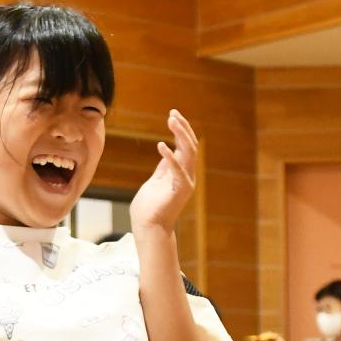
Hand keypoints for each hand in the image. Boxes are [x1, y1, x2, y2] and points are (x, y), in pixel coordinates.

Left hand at [129, 110, 198, 233]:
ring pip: (189, 153)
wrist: (149, 228)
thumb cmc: (149, 207)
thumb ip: (163, 168)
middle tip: (173, 113)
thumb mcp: (156, 181)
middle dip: (183, 128)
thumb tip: (167, 152)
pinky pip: (177, 170)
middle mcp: (187, 176)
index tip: (173, 115)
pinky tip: (161, 145)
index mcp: (181, 173)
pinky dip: (170, 157)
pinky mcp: (180, 191)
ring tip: (171, 120)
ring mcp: (185, 183)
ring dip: (181, 135)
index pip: (186, 146)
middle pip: (191, 146)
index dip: (181, 130)